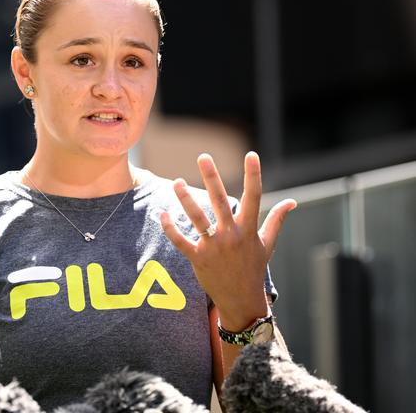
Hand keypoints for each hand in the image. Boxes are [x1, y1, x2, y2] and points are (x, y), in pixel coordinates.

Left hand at [160, 152, 296, 330]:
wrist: (242, 300)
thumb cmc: (254, 268)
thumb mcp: (267, 244)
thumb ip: (276, 220)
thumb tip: (292, 201)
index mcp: (249, 229)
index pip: (254, 197)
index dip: (253, 175)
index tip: (252, 155)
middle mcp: (232, 235)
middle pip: (221, 201)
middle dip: (212, 178)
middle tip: (203, 157)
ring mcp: (215, 247)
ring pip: (198, 219)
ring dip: (186, 200)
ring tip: (176, 182)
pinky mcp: (199, 259)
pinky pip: (181, 241)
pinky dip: (171, 228)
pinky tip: (163, 213)